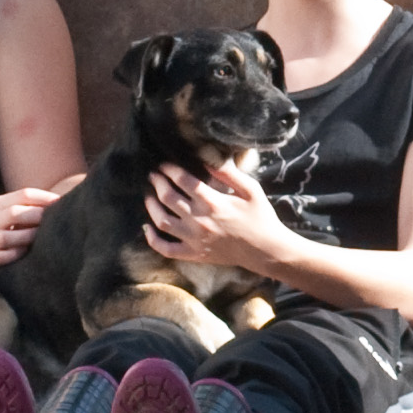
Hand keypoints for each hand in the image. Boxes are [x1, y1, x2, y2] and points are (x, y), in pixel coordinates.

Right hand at [0, 176, 80, 268]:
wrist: (4, 251)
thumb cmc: (24, 228)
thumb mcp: (26, 212)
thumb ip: (40, 205)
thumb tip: (68, 199)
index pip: (24, 195)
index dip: (45, 199)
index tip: (62, 204)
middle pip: (13, 213)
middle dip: (36, 216)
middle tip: (53, 221)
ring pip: (6, 237)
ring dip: (27, 236)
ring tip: (43, 238)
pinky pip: (1, 257)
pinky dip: (15, 255)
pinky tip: (27, 253)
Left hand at [144, 159, 282, 275]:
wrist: (265, 250)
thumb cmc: (260, 217)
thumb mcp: (251, 189)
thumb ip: (229, 173)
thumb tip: (208, 159)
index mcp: (213, 202)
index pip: (183, 181)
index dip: (170, 169)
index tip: (164, 164)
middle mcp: (199, 220)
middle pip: (168, 197)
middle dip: (157, 183)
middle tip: (153, 175)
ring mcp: (194, 239)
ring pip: (162, 221)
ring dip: (151, 206)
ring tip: (149, 196)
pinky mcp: (194, 254)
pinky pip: (166, 249)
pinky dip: (152, 239)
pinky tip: (147, 228)